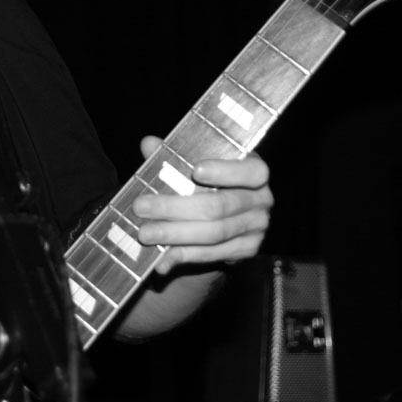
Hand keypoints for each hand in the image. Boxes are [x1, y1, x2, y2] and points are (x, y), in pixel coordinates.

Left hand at [133, 135, 271, 274]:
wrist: (218, 219)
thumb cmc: (205, 183)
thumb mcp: (191, 165)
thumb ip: (173, 156)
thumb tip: (148, 143)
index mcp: (253, 170)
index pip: (251, 171)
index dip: (225, 171)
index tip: (195, 170)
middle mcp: (261, 199)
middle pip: (218, 206)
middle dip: (175, 208)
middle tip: (140, 207)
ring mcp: (256, 227)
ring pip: (214, 233)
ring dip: (175, 234)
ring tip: (144, 233)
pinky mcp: (247, 250)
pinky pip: (213, 254)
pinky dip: (185, 255)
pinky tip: (162, 258)